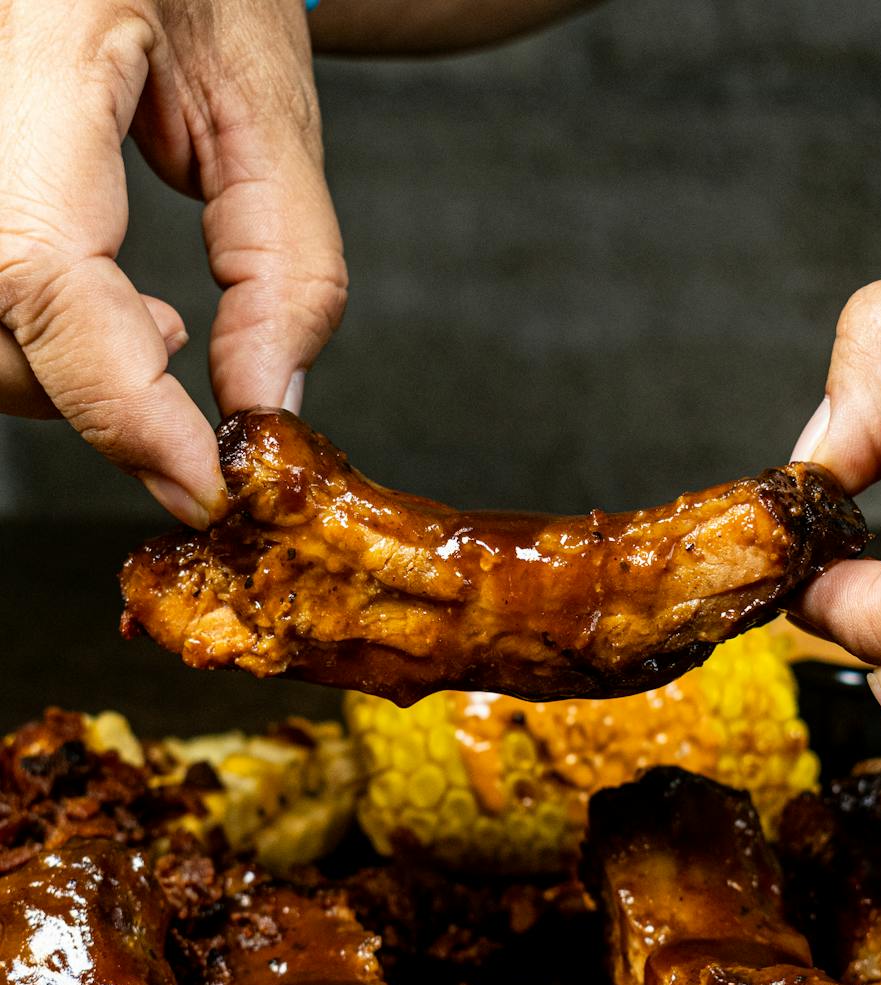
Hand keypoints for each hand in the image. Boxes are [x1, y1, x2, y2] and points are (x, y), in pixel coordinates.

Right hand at [0, 0, 345, 524]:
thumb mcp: (272, 111)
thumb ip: (285, 269)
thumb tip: (261, 409)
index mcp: (46, 29)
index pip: (40, 266)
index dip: (116, 400)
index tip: (198, 481)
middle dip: (85, 396)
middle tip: (187, 408)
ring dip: (56, 370)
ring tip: (154, 334)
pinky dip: (32, 330)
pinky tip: (102, 306)